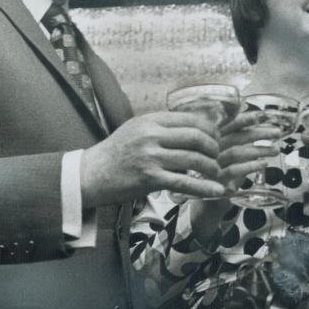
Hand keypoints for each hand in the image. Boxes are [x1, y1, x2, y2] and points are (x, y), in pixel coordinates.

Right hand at [80, 111, 225, 205]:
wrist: (91, 174)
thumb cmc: (116, 152)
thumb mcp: (137, 129)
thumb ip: (161, 127)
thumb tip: (193, 128)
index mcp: (150, 120)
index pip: (190, 119)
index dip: (209, 129)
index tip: (216, 137)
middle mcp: (151, 136)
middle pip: (196, 137)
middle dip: (213, 148)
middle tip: (217, 156)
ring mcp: (151, 157)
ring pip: (194, 159)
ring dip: (211, 167)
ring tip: (215, 171)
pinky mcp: (150, 179)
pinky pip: (185, 182)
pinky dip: (204, 187)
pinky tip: (217, 190)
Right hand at [186, 111, 282, 238]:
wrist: (204, 201)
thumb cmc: (219, 174)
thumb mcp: (229, 154)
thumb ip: (239, 139)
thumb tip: (260, 124)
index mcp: (211, 138)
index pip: (228, 124)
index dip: (246, 118)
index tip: (263, 115)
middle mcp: (209, 149)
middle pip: (235, 136)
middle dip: (259, 132)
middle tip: (277, 132)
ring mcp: (211, 164)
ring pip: (237, 152)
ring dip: (259, 150)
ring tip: (275, 150)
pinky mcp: (215, 180)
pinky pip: (234, 170)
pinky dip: (250, 166)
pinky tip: (263, 164)